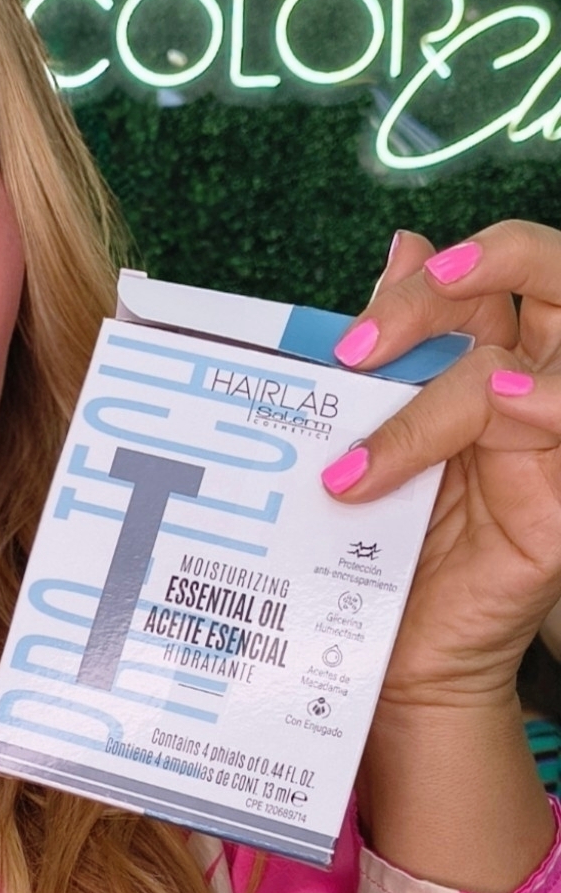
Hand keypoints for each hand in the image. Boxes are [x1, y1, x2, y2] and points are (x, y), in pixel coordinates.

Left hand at [326, 222, 560, 887]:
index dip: (430, 281)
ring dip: (456, 366)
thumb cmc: (372, 540)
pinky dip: (535, 402)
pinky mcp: (560, 502)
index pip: (490, 282)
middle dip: (484, 266)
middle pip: (552, 284)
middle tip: (392, 310)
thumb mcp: (369, 435)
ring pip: (536, 360)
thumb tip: (405, 245)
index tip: (353, 330)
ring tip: (369, 379)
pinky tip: (497, 404)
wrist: (387, 646)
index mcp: (487, 367)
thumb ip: (390, 352)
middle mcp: (531, 394)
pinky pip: (560, 427)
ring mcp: (551, 446)